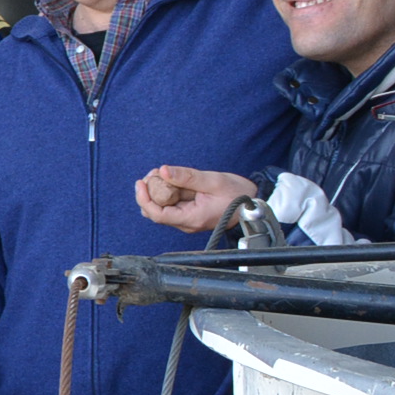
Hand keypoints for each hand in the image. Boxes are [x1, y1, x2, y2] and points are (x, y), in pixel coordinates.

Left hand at [137, 166, 260, 232]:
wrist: (253, 204)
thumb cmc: (238, 194)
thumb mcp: (213, 181)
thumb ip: (187, 177)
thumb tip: (163, 171)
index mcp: (191, 219)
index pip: (157, 215)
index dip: (144, 199)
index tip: (141, 182)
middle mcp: (187, 223)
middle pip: (155, 212)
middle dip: (149, 192)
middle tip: (154, 173)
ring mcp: (188, 220)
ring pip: (162, 208)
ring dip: (157, 191)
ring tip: (162, 173)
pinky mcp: (190, 213)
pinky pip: (171, 205)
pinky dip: (167, 192)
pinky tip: (171, 179)